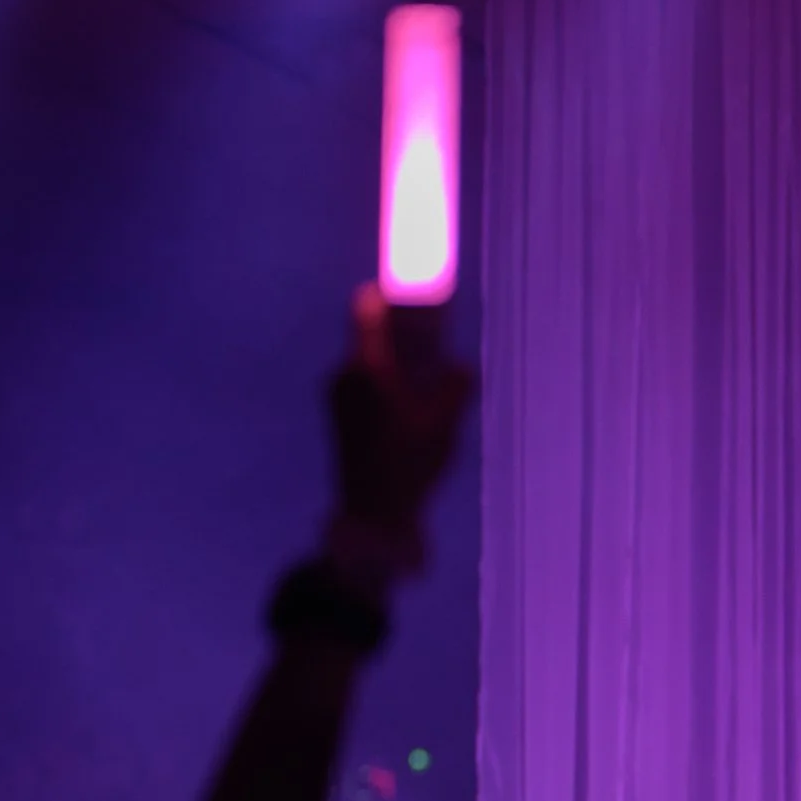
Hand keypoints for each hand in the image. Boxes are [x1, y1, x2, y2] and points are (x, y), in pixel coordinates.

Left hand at [323, 284, 474, 587]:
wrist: (372, 514)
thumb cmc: (409, 466)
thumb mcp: (444, 424)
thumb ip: (455, 386)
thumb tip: (462, 367)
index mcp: (367, 367)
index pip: (366, 307)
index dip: (386, 290)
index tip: (410, 286)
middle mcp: (345, 374)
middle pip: (372, 334)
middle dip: (402, 333)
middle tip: (435, 340)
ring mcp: (338, 396)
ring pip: (370, 361)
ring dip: (397, 362)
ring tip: (429, 382)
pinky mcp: (339, 415)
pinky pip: (365, 384)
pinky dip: (387, 384)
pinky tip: (413, 408)